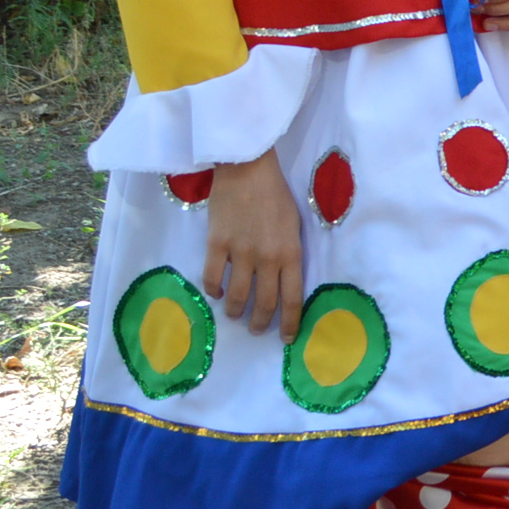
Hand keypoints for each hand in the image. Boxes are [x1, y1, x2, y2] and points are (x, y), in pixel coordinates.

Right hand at [205, 151, 303, 340]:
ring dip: (236, 311)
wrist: (247, 169)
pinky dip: (214, 290)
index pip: (292, 298)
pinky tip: (217, 293)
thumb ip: (290, 253)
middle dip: (261, 323)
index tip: (287, 338)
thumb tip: (284, 281)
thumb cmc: (276, 196)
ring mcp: (240, 252)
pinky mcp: (216, 244)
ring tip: (236, 316)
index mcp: (291, 253)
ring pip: (237, 296)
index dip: (290, 322)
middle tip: (257, 330)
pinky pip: (213, 277)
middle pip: (264, 303)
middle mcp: (267, 258)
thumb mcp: (295, 226)